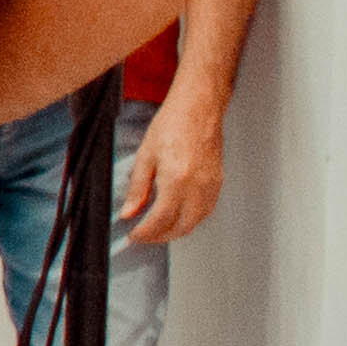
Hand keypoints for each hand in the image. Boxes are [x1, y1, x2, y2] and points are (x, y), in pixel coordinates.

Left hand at [123, 93, 228, 246]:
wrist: (198, 108)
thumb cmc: (172, 125)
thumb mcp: (145, 156)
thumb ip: (137, 189)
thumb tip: (129, 212)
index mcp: (177, 180)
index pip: (161, 219)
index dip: (145, 232)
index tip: (134, 235)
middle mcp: (198, 186)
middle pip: (181, 227)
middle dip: (160, 236)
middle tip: (144, 235)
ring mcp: (211, 185)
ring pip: (195, 222)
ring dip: (176, 230)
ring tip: (157, 227)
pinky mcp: (218, 182)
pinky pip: (205, 210)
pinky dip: (190, 219)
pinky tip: (177, 214)